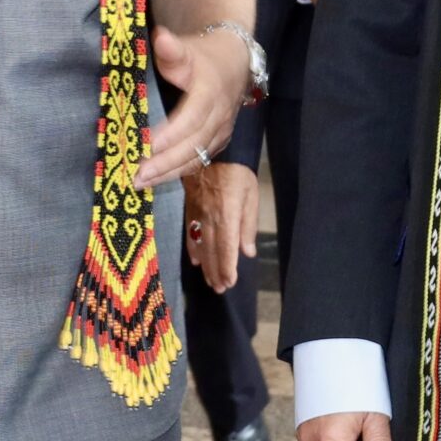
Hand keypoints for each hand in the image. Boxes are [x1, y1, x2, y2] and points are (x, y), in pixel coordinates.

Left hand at [139, 25, 249, 190]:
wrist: (234, 62)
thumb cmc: (203, 56)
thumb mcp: (187, 48)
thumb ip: (172, 48)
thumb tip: (160, 38)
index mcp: (210, 93)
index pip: (191, 118)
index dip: (171, 134)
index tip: (148, 145)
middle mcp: (219, 117)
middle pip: (193, 145)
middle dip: (165, 163)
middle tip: (137, 175)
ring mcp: (221, 132)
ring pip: (196, 158)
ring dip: (168, 173)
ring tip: (141, 183)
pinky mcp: (219, 142)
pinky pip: (199, 161)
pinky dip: (177, 172)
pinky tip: (156, 179)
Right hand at [184, 161, 258, 290]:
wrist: (210, 150)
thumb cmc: (237, 172)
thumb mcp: (250, 195)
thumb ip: (248, 225)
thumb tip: (247, 252)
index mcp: (227, 215)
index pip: (226, 248)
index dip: (227, 268)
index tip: (229, 283)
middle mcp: (209, 218)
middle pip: (213, 251)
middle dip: (217, 272)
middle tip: (220, 289)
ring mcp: (197, 215)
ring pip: (201, 246)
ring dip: (206, 266)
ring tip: (211, 281)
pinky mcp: (189, 209)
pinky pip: (190, 233)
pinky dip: (193, 249)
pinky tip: (196, 261)